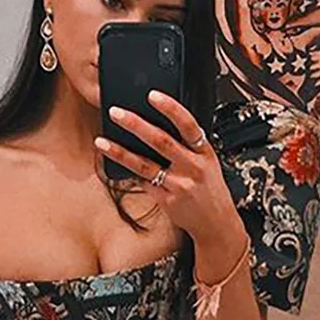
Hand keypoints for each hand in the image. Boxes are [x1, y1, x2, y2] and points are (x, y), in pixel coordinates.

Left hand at [93, 91, 241, 244]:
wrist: (217, 224)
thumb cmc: (211, 191)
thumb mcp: (209, 163)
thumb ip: (190, 146)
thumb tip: (160, 126)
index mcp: (205, 153)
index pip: (188, 125)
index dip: (170, 108)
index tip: (152, 95)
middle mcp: (192, 168)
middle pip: (161, 141)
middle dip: (136, 125)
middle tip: (116, 113)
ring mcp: (179, 185)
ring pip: (145, 165)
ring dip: (121, 152)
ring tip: (102, 141)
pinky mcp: (167, 201)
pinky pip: (144, 183)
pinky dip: (129, 172)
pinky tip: (114, 163)